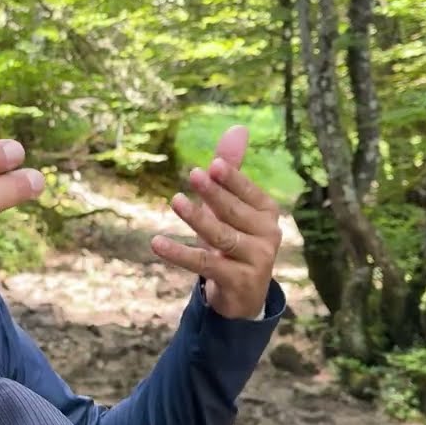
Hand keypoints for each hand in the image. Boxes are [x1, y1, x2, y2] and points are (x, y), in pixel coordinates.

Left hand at [150, 125, 280, 319]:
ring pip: (222, 236)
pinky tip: (157, 242)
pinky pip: (204, 264)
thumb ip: (231, 170)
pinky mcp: (238, 282)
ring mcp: (256, 260)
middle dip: (214, 194)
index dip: (232, 179)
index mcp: (267, 212)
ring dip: (198, 219)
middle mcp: (268, 235)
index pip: (248, 192)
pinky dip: (179, 253)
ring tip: (175, 201)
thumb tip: (238, 127)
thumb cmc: (234, 242)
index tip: (212, 165)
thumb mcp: (231, 206)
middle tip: (193, 175)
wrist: (242, 296)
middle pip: (234, 212)